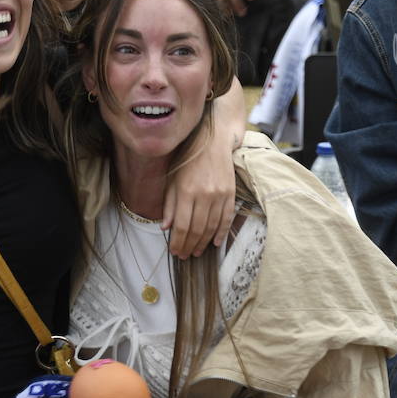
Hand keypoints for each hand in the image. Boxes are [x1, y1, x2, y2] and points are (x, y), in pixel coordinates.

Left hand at [164, 120, 237, 257]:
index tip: (175, 251)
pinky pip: (226, 218)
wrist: (213, 141)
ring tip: (197, 252)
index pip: (181, 225)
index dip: (178, 242)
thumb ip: (169, 204)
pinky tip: (215, 243)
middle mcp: (204, 195)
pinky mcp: (231, 194)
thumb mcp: (172, 179)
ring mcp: (219, 195)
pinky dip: (221, 233)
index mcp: (186, 191)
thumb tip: (166, 227)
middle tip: (184, 256)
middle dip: (189, 246)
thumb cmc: (188, 159)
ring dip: (204, 243)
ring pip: (212, 227)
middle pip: (196, 229)